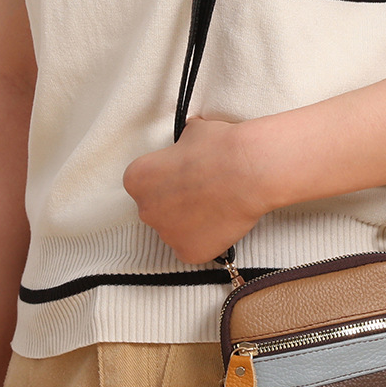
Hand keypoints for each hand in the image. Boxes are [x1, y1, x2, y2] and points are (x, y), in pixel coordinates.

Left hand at [123, 116, 269, 263]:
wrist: (248, 171)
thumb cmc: (220, 149)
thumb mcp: (191, 134)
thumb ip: (180, 148)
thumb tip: (187, 147)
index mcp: (137, 178)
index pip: (145, 185)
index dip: (167, 181)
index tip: (185, 178)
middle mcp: (144, 209)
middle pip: (157, 211)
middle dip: (176, 204)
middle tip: (202, 193)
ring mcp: (166, 234)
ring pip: (175, 232)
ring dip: (190, 223)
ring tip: (216, 207)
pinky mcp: (189, 252)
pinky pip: (193, 250)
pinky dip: (205, 242)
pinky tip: (220, 225)